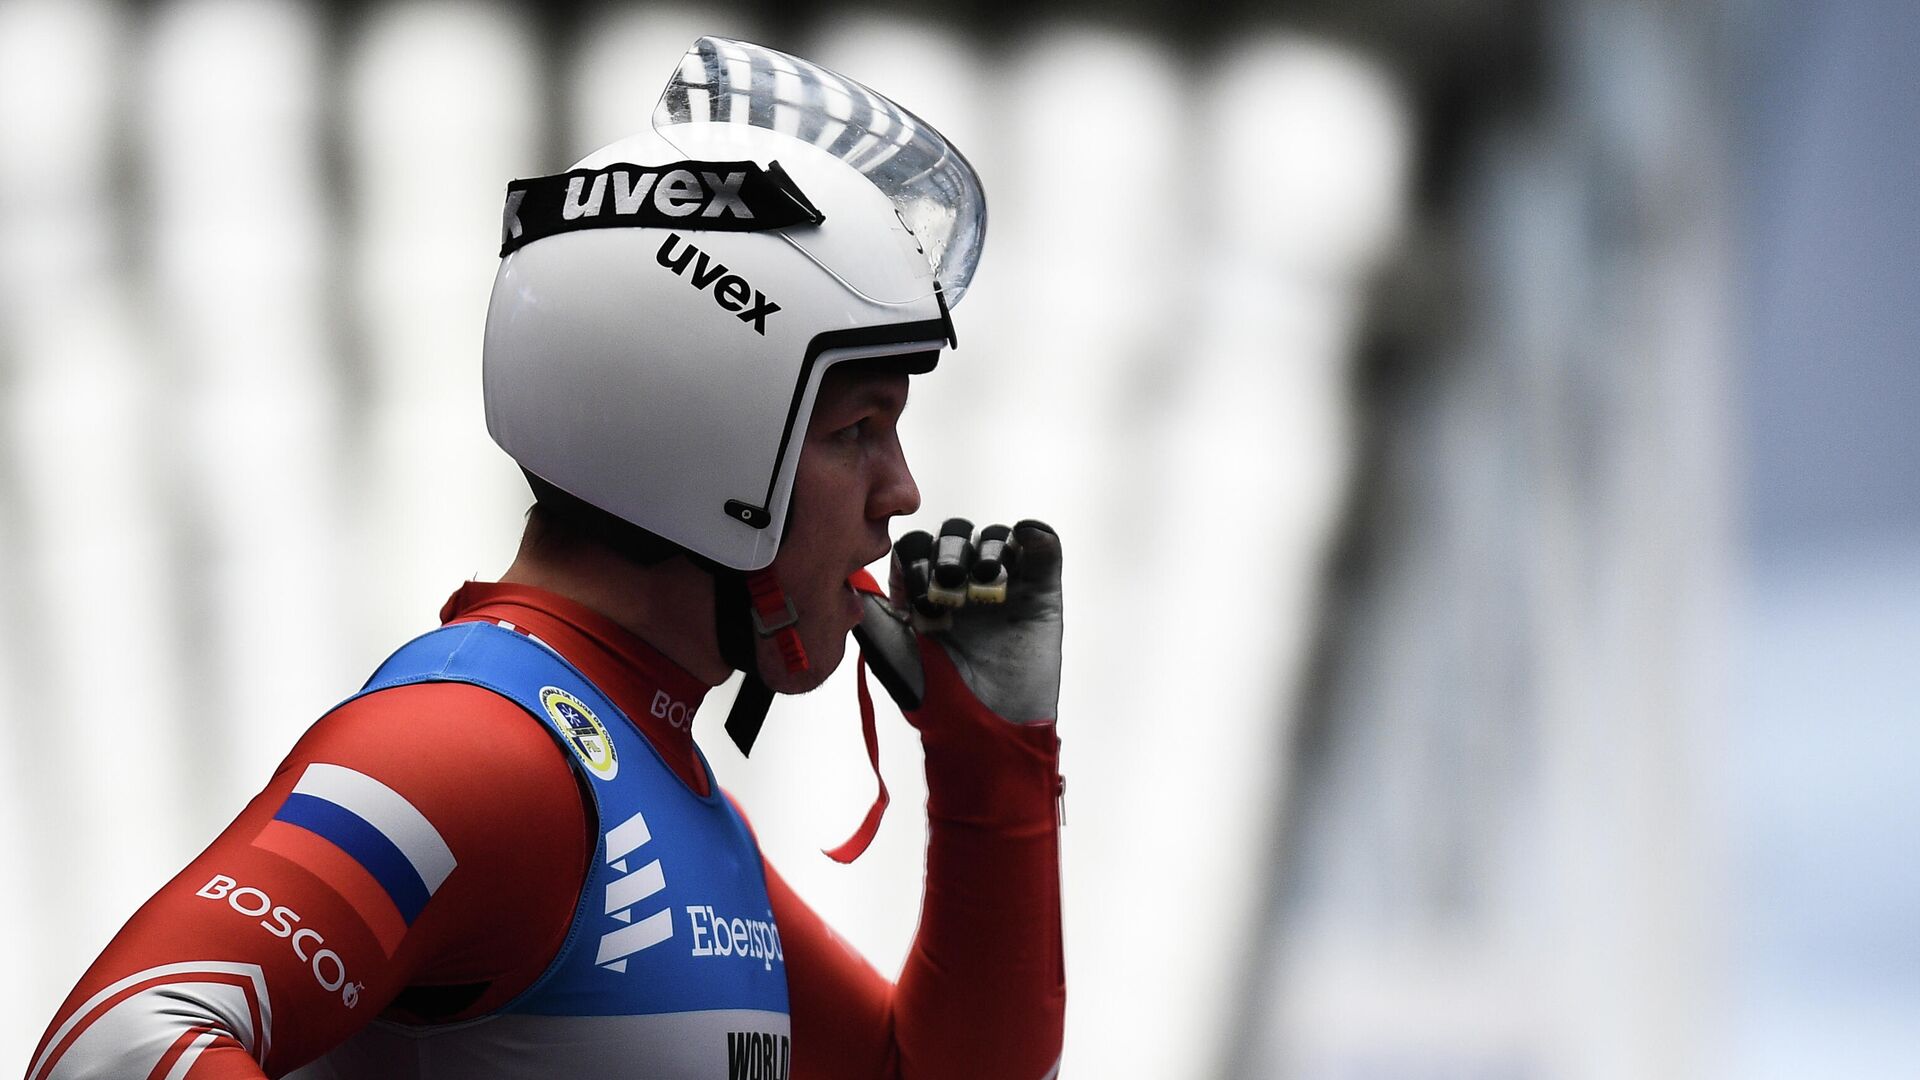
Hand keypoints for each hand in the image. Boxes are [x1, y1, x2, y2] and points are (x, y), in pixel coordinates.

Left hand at [853, 518, 1062, 723]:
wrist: (989, 732)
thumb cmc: (936, 701)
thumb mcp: (894, 656)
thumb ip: (874, 616)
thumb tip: (852, 578)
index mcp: (924, 594)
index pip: (916, 549)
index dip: (915, 559)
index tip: (919, 596)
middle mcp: (962, 584)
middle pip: (953, 537)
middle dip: (949, 552)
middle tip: (949, 582)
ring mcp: (1003, 586)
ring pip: (993, 539)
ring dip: (987, 549)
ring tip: (985, 579)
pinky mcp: (1041, 593)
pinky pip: (1042, 550)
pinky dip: (1036, 535)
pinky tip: (1025, 537)